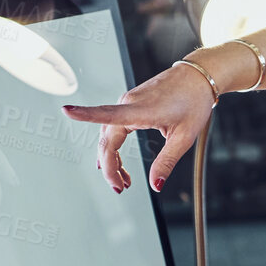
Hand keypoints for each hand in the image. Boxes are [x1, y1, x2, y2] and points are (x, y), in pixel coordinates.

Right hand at [62, 62, 215, 192]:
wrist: (199, 77)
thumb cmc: (194, 102)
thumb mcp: (184, 137)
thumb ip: (167, 162)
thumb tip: (156, 185)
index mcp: (141, 110)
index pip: (107, 113)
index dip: (85, 114)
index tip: (66, 110)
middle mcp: (129, 103)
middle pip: (107, 139)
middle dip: (109, 167)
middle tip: (120, 188)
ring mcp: (128, 102)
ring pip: (109, 134)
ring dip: (112, 159)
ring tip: (124, 180)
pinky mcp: (131, 103)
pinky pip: (115, 127)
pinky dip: (115, 147)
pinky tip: (118, 162)